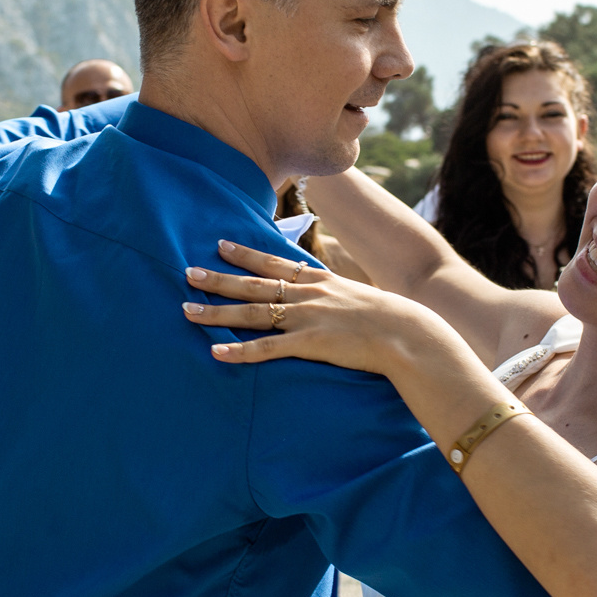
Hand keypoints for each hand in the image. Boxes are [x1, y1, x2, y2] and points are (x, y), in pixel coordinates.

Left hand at [182, 239, 444, 375]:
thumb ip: (338, 294)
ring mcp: (307, 317)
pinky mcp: (310, 343)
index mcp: (319, 280)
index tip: (220, 244)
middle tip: (187, 273)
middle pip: (254, 285)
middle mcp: (307, 294)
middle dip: (219, 278)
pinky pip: (267, 348)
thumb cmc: (390, 320)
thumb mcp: (360, 296)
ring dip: (217, 311)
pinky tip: (215, 352)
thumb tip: (331, 298)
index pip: (275, 263)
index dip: (246, 254)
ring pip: (252, 313)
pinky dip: (240, 351)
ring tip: (187, 310)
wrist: (408, 333)